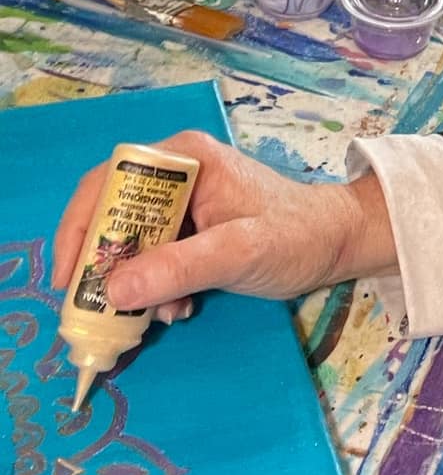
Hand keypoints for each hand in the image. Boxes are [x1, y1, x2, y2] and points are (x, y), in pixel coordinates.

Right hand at [52, 131, 398, 320]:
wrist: (338, 244)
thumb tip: (114, 288)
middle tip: (99, 309)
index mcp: (186, 159)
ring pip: (130, 241)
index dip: (82, 228)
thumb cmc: (297, 236)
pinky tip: (174, 310)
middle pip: (113, 214)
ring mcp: (185, 201)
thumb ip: (179, 267)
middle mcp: (178, 172)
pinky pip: (153, 256)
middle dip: (104, 264)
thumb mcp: (239, 252)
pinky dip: (154, 287)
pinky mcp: (192, 228)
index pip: (110, 182)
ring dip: (132, 282)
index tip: (72, 276)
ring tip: (153, 315)